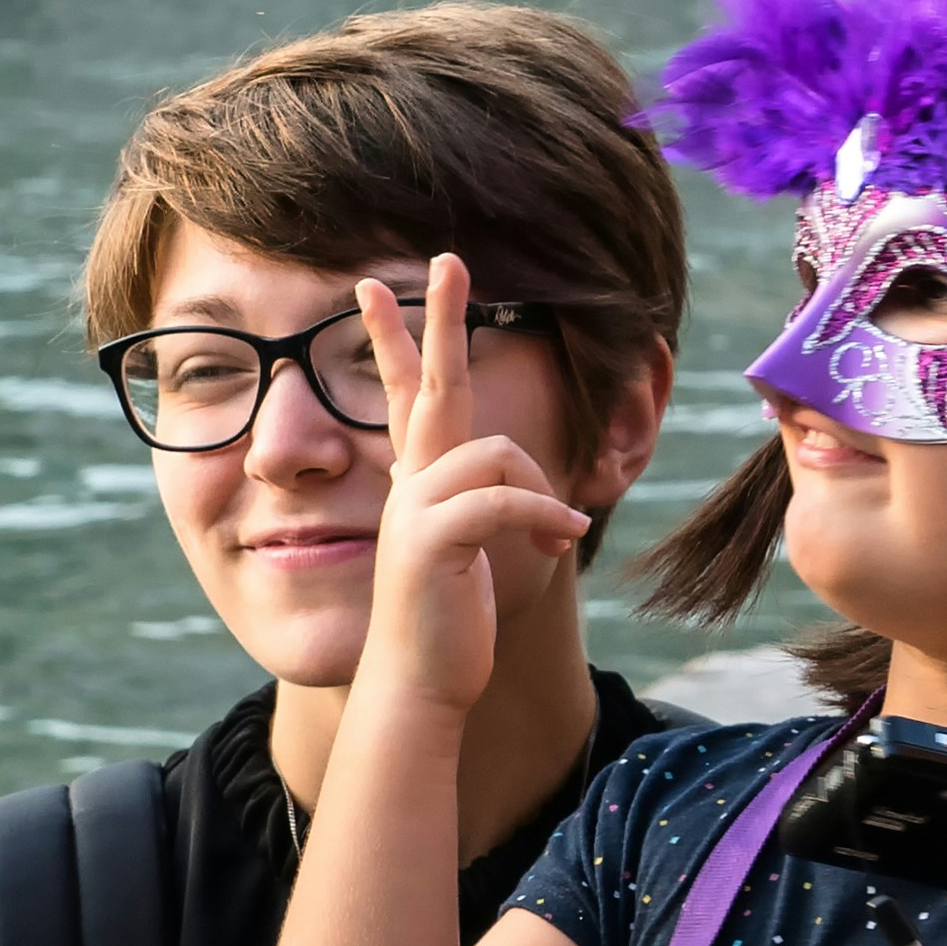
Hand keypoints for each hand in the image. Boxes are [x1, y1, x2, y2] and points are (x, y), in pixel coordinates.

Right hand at [354, 254, 590, 715]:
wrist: (418, 687)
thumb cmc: (451, 626)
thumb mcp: (479, 557)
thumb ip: (501, 515)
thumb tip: (556, 503)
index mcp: (419, 481)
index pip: (408, 393)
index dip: (400, 336)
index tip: (381, 282)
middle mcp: (411, 484)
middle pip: (431, 382)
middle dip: (439, 317)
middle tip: (448, 258)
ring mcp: (414, 509)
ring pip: (496, 452)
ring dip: (541, 491)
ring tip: (559, 534)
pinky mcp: (430, 541)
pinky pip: (502, 498)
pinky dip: (542, 513)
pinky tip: (564, 537)